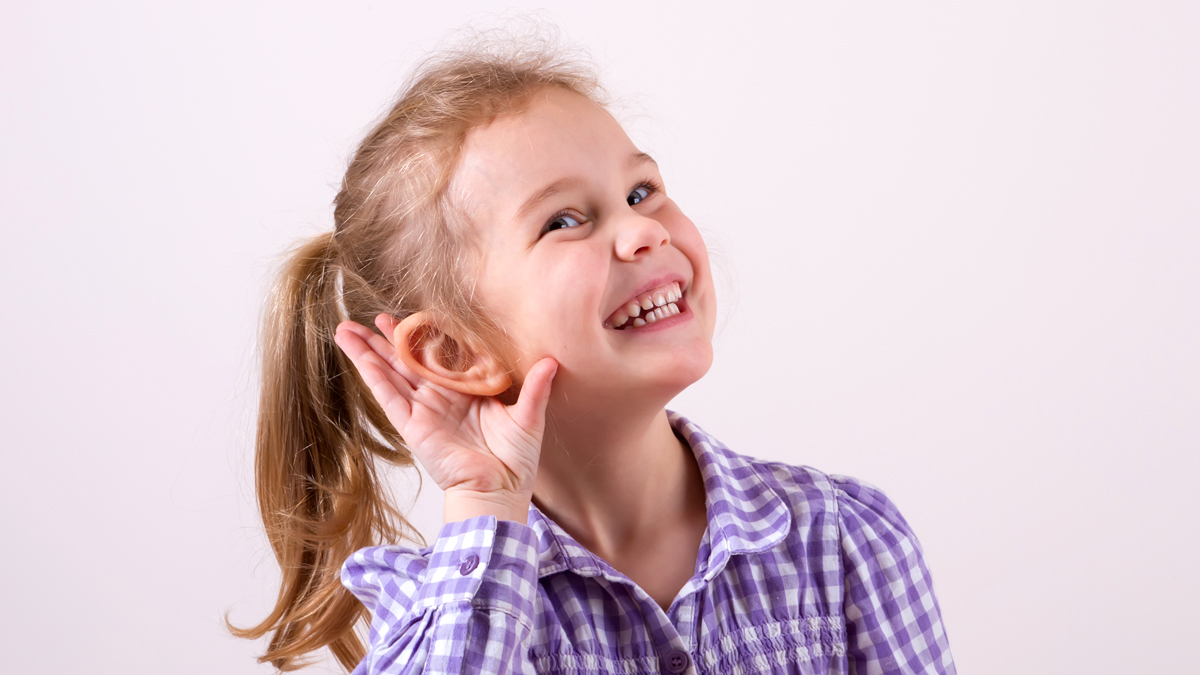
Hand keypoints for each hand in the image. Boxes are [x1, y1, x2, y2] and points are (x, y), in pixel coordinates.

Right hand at [333, 315, 557, 522]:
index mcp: (465, 391)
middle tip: (367, 317)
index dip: (423, 336)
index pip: (439, 356)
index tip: (410, 315)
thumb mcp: (528, 416)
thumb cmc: (516, 459)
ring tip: (344, 330)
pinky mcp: (413, 426)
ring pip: (390, 374)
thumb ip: (536, 387)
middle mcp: (440, 398)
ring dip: (368, 352)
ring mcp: (423, 410)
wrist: (500, 489)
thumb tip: (553, 360)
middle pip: (406, 362)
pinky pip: (388, 396)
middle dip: (386, 340)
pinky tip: (356, 356)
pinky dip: (372, 375)